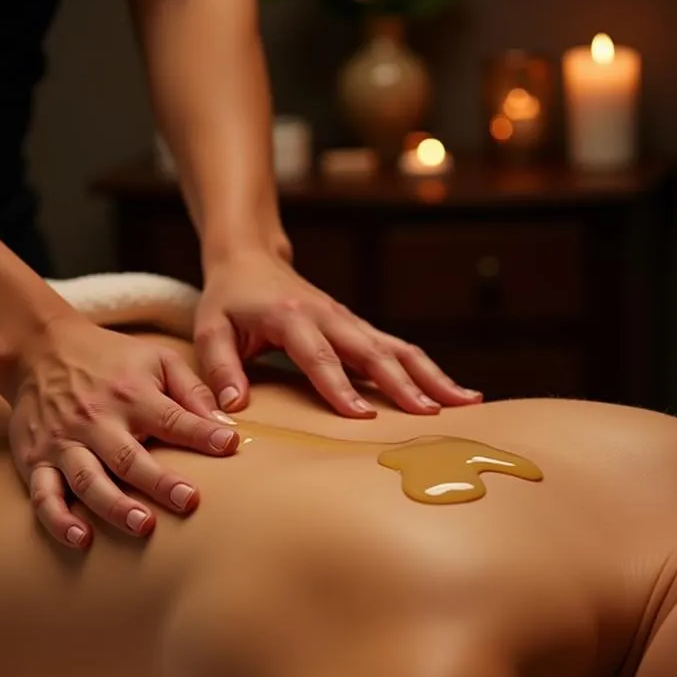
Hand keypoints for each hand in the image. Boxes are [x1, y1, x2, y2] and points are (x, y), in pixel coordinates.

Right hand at [8, 310, 238, 548]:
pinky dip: (59, 520)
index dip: (200, 434)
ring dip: (114, 505)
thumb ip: (192, 389)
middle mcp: (95, 420)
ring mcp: (63, 442)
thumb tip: (226, 423)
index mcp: (130, 394)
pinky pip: (43, 495)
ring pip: (87, 480)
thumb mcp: (156, 359)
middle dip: (159, 481)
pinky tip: (81, 539)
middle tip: (188, 501)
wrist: (38, 348)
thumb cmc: (109, 360)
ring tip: (142, 526)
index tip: (229, 447)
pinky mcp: (35, 460)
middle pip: (128, 457)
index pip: (170, 418)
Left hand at [195, 248, 481, 415]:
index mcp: (291, 317)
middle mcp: (328, 315)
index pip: (317, 355)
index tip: (361, 417)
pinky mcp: (358, 327)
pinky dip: (426, 370)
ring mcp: (349, 320)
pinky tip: (451, 393)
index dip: (338, 386)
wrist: (250, 259)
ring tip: (465, 404)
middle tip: (428, 416)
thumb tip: (233, 409)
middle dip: (403, 383)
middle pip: (373, 350)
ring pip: (397, 347)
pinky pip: (398, 348)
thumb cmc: (228, 300)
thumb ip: (220, 368)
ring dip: (431, 376)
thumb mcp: (210, 330)